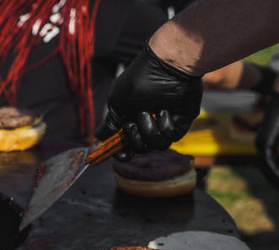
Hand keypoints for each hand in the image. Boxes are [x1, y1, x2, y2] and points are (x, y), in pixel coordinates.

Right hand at [97, 43, 202, 159]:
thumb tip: (98, 139)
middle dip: (136, 137)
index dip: (123, 152)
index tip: (122, 152)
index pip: (126, 146)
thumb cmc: (139, 81)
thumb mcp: (116, 103)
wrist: (167, 67)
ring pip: (156, 146)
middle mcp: (147, 124)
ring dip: (150, 129)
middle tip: (134, 121)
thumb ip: (108, 124)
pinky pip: (171, 137)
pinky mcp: (180, 122)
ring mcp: (164, 124)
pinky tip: (166, 109)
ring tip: (152, 110)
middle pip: (141, 149)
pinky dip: (166, 124)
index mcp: (130, 120)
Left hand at [256, 92, 278, 192]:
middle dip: (275, 181)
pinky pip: (267, 163)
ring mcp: (261, 144)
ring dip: (275, 180)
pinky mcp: (264, 143)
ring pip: (266, 168)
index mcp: (267, 143)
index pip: (269, 164)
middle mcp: (261, 144)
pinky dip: (274, 173)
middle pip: (266, 169)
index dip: (276, 176)